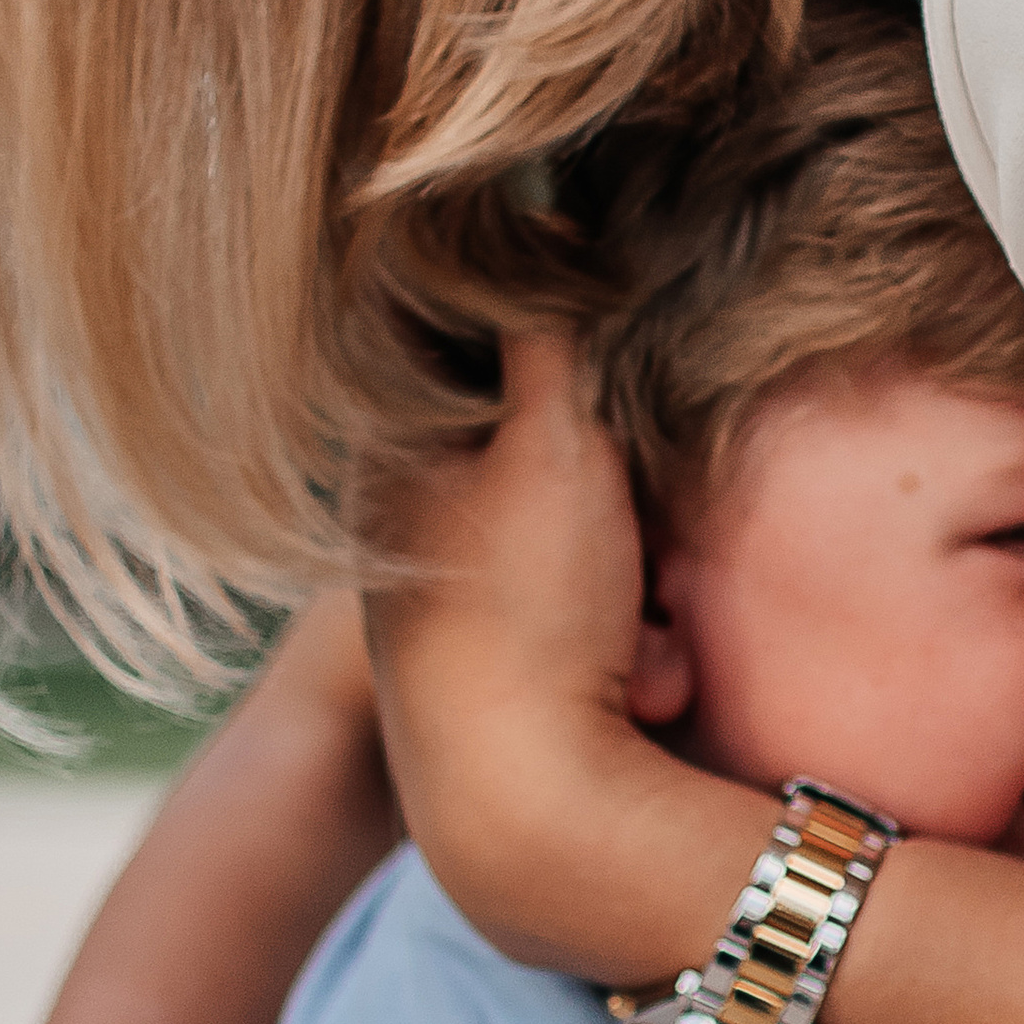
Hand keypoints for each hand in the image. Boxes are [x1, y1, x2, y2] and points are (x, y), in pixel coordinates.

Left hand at [367, 329, 743, 977]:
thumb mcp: (553, 440)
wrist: (526, 815)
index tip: (613, 357)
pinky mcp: (491, 689)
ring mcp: (441, 617)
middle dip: (613, 487)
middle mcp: (398, 537)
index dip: (558, 345)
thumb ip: (545, 324)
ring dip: (629, 573)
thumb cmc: (528, 618)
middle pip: (539, 454)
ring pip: (574, 546)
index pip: (467, 343)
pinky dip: (621, 640)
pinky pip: (580, 627)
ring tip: (636, 623)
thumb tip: (535, 209)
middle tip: (635, 532)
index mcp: (386, 459)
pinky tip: (634, 677)